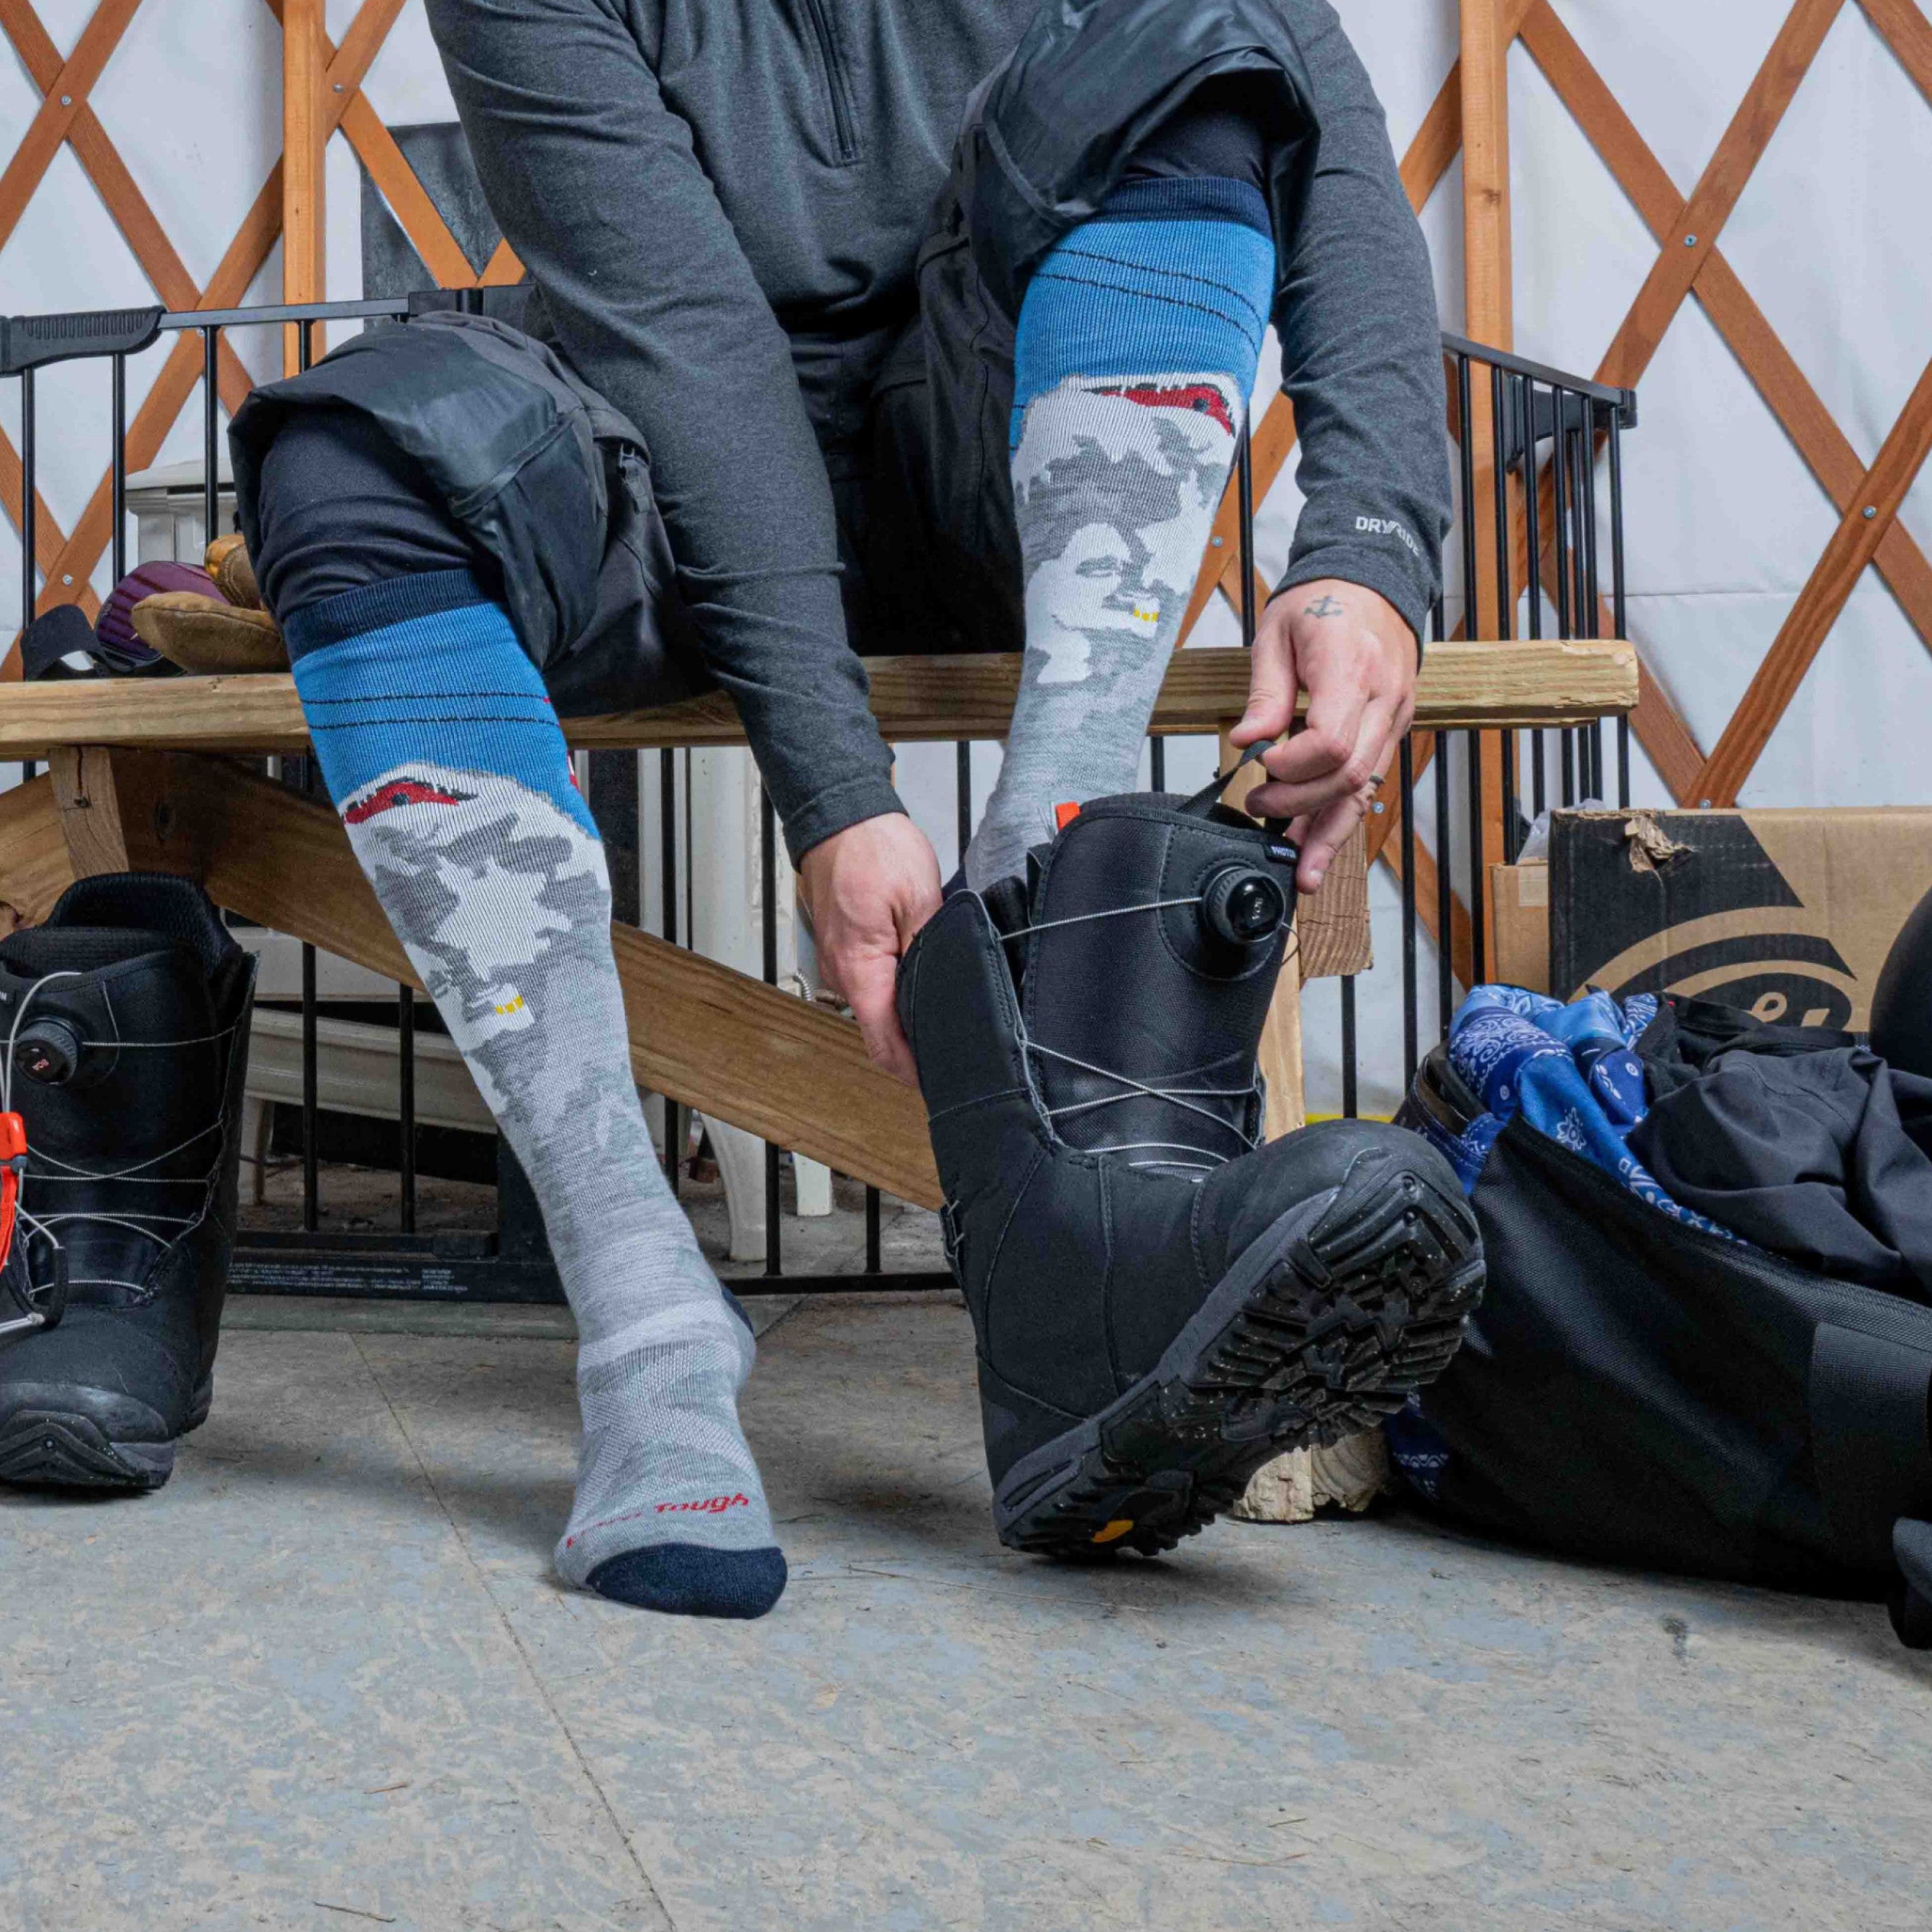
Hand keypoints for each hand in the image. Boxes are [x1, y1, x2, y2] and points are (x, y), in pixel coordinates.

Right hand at [798, 812, 941, 1085]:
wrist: (840, 814)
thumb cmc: (874, 848)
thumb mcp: (921, 900)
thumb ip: (934, 951)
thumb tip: (948, 991)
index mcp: (861, 969)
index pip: (885, 1044)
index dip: (913, 1072)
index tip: (941, 1081)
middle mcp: (843, 973)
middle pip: (879, 1034)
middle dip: (914, 1051)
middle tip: (956, 1053)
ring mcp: (840, 961)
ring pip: (875, 1010)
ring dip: (905, 1022)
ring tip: (945, 1021)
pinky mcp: (845, 947)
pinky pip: (870, 985)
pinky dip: (895, 996)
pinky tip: (922, 987)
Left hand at [1227, 577, 1416, 893]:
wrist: (1373, 581)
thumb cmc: (1323, 602)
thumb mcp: (1277, 633)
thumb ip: (1264, 693)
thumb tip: (1247, 741)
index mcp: (1352, 668)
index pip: (1331, 740)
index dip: (1291, 765)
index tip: (1259, 763)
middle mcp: (1385, 698)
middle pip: (1349, 773)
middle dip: (1300, 802)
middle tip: (1257, 803)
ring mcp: (1396, 716)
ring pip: (1366, 788)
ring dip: (1329, 832)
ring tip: (1301, 869)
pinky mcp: (1393, 729)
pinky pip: (1369, 780)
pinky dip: (1342, 815)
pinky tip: (1317, 844)